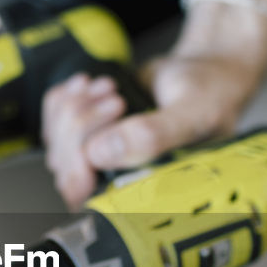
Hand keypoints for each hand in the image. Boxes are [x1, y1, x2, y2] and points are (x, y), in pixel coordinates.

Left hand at [41, 3, 266, 209]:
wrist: (207, 70)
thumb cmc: (212, 97)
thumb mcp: (193, 114)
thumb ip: (153, 135)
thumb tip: (100, 152)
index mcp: (147, 189)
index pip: (90, 197)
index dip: (81, 166)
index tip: (98, 138)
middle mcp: (120, 178)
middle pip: (66, 166)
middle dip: (82, 124)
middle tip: (116, 99)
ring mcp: (100, 154)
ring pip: (56, 142)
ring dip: (75, 106)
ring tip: (111, 87)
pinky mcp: (89, 130)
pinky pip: (54, 120)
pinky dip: (65, 96)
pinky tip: (91, 83)